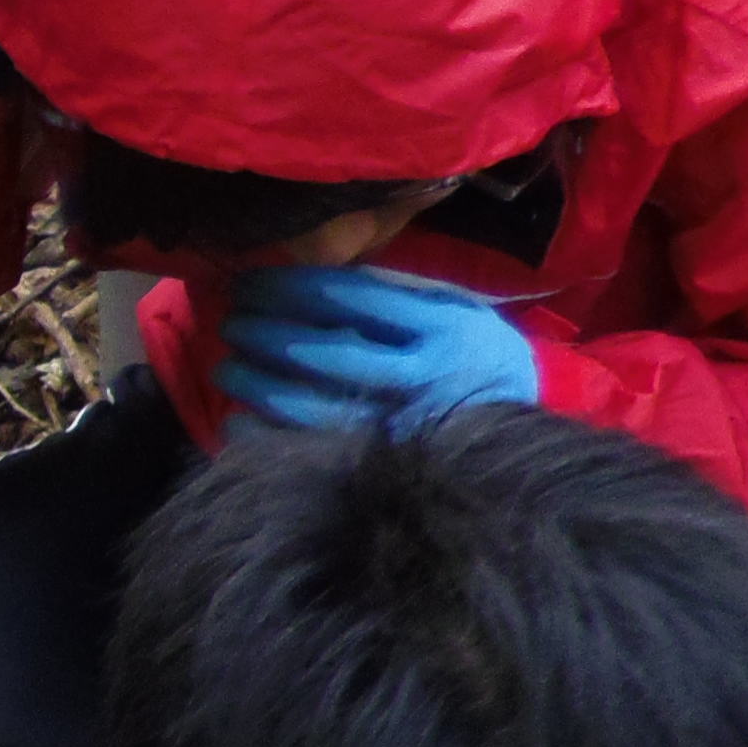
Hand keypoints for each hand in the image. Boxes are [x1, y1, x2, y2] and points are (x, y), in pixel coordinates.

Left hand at [217, 263, 539, 434]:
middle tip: (229, 322)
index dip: (288, 288)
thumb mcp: (449, 310)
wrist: (521, 430)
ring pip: (311, 407)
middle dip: (266, 335)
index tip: (248, 282)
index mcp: (439, 329)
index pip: (350, 300)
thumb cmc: (470, 356)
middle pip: (326, 353)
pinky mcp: (379, 468)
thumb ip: (389, 294)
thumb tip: (305, 278)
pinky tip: (237, 418)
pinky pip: (307, 452)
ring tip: (225, 366)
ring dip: (256, 385)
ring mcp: (399, 430)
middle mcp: (420, 380)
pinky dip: (265, 435)